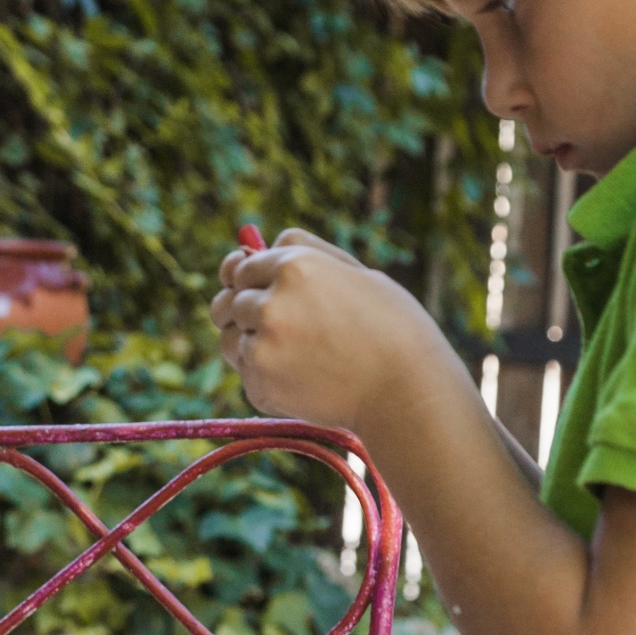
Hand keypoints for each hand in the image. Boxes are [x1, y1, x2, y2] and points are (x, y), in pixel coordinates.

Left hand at [210, 229, 442, 433]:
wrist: (406, 390)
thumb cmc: (392, 328)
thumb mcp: (356, 272)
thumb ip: (305, 253)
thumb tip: (257, 243)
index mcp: (294, 267)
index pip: (242, 268)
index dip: (252, 281)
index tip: (264, 293)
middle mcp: (270, 304)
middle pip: (228, 302)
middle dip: (245, 311)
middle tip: (282, 328)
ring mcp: (262, 346)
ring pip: (229, 338)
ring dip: (249, 343)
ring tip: (294, 353)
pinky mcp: (260, 384)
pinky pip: (246, 373)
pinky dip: (265, 375)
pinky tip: (302, 377)